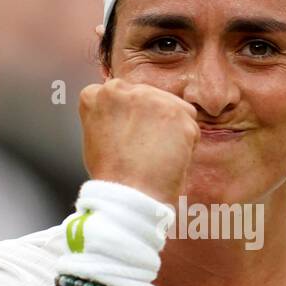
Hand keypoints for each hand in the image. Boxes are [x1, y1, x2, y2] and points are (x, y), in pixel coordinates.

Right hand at [78, 79, 200, 207]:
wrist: (129, 195)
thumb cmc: (112, 176)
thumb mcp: (95, 137)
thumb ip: (111, 117)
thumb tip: (129, 115)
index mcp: (97, 95)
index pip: (122, 95)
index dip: (130, 119)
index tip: (129, 137)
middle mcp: (121, 89)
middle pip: (148, 98)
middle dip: (152, 121)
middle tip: (146, 150)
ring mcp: (150, 97)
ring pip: (171, 109)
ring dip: (170, 130)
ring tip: (156, 156)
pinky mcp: (176, 111)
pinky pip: (190, 125)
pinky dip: (187, 143)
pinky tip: (170, 158)